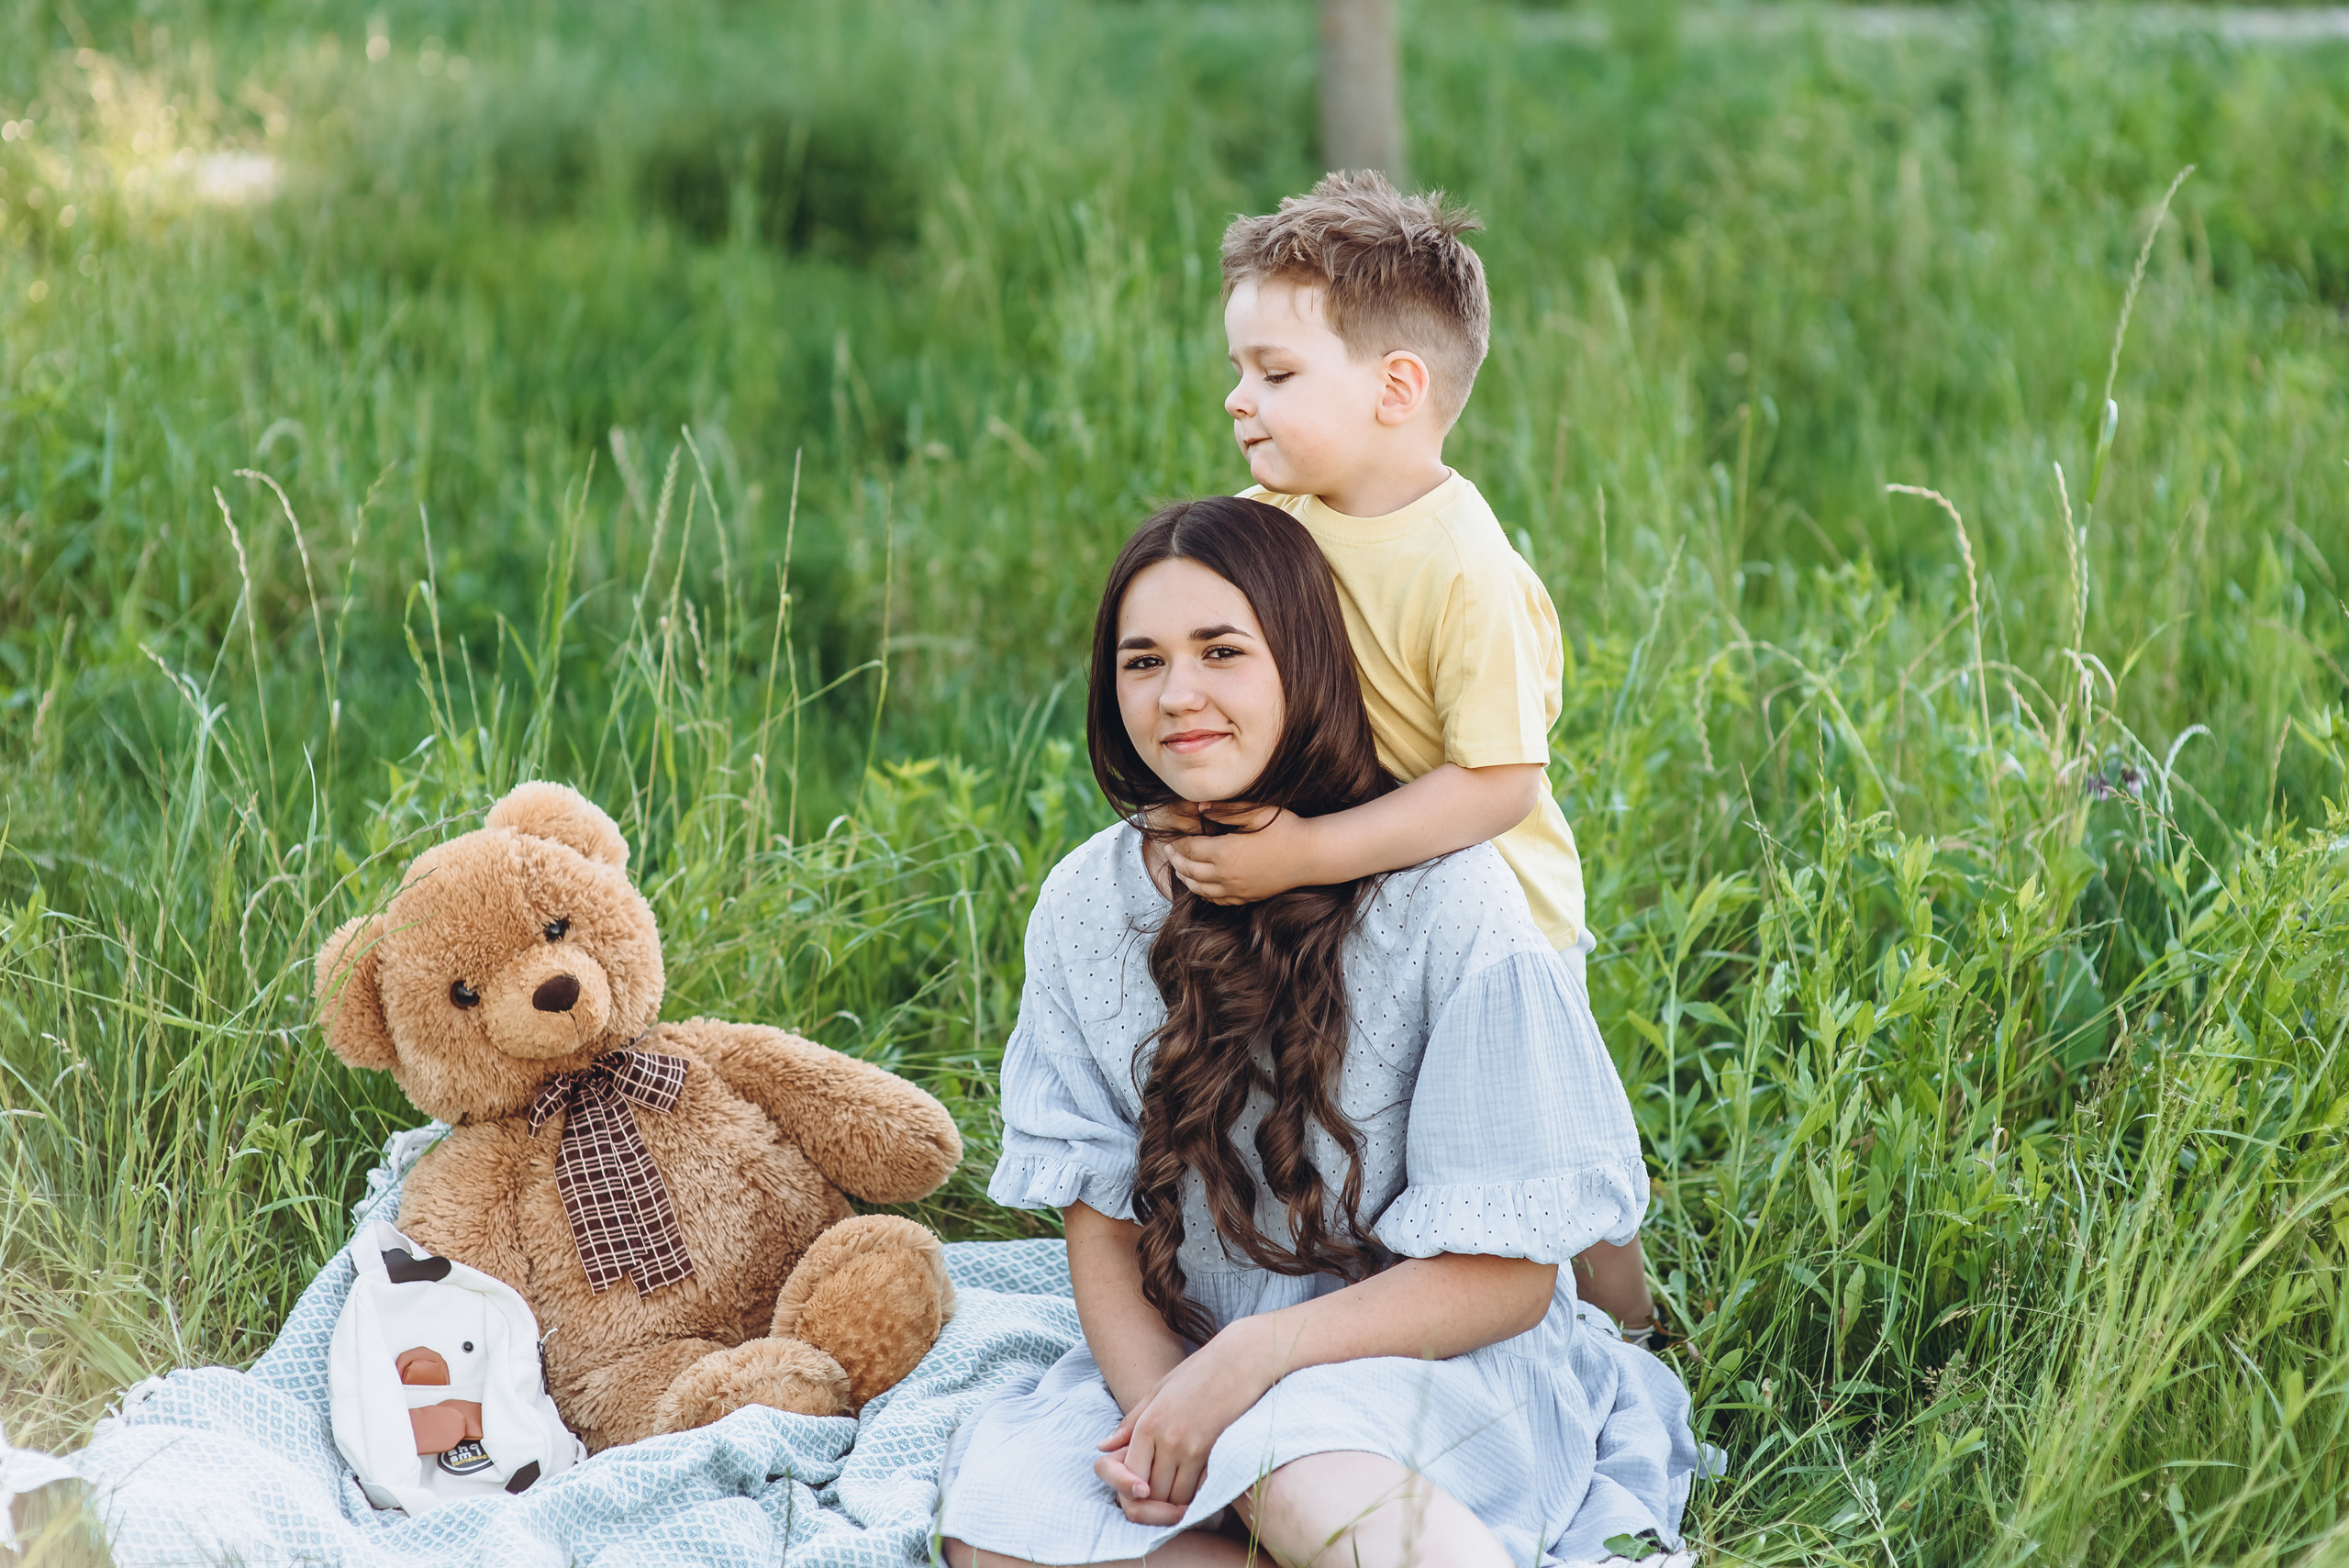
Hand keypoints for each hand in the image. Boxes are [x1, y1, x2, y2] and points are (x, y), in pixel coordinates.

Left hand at [1092, 1334, 1270, 1520]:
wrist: (1240, 1361)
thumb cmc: (1198, 1372)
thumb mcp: (1158, 1392)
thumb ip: (1130, 1423)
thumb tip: (1103, 1447)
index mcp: (1148, 1423)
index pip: (1132, 1474)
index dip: (1135, 1488)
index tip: (1145, 1486)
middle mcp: (1166, 1439)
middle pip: (1152, 1491)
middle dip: (1155, 1498)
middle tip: (1162, 1494)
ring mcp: (1191, 1447)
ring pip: (1176, 1496)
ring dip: (1176, 1499)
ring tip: (1180, 1489)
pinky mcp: (1214, 1452)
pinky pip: (1199, 1489)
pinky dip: (1196, 1493)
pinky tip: (1198, 1483)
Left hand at [1164, 805, 1320, 903]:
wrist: (1311, 856)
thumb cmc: (1286, 829)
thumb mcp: (1256, 812)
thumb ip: (1226, 810)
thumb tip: (1200, 807)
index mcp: (1224, 852)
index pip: (1190, 850)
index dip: (1177, 845)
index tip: (1170, 840)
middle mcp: (1226, 875)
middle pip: (1190, 870)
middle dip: (1176, 861)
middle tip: (1169, 853)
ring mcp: (1236, 889)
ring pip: (1200, 889)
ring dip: (1186, 879)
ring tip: (1179, 870)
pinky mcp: (1247, 897)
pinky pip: (1218, 900)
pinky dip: (1204, 894)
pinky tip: (1202, 888)